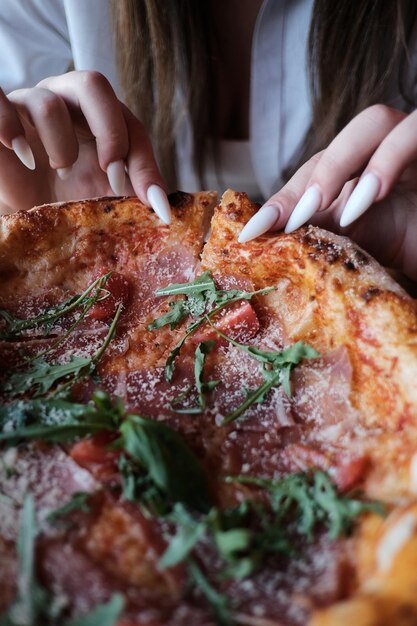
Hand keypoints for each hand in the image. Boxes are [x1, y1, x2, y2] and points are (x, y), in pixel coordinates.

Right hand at [0, 71, 170, 222]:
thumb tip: (165, 210)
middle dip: (109, 133)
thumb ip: (134, 192)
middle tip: (111, 175)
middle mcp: (65, 100)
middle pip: (93, 85)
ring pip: (48, 103)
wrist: (26, 213)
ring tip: (60, 172)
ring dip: (61, 146)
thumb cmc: (66, 200)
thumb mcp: (104, 196)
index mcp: (98, 117)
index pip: (129, 124)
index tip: (152, 202)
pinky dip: (8, 126)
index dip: (143, 162)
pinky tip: (27, 158)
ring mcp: (28, 104)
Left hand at [239, 105, 416, 279]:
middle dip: (310, 180)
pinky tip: (370, 197)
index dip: (278, 201)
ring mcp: (413, 149)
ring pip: (376, 123)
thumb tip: (257, 247)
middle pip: (340, 139)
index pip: (312, 173)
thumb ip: (316, 239)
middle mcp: (385, 155)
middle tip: (287, 224)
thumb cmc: (406, 257)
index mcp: (360, 177)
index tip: (246, 235)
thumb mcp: (354, 252)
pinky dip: (388, 161)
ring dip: (344, 163)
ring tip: (325, 210)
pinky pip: (415, 132)